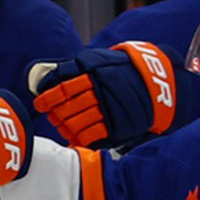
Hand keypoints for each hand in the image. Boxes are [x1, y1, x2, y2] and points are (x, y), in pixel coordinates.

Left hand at [30, 42, 196, 149]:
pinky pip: (93, 135)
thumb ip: (80, 67)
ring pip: (78, 121)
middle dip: (55, 113)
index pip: (64, 86)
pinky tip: (74, 137)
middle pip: (69, 106)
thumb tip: (53, 77)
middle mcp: (101, 90)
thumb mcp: (104, 60)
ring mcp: (110, 109)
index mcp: (95, 72)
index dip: (49, 97)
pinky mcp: (118, 125)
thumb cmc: (126, 70)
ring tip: (62, 126)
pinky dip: (80, 138)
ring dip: (65, 126)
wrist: (159, 83)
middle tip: (51, 116)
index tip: (40, 103)